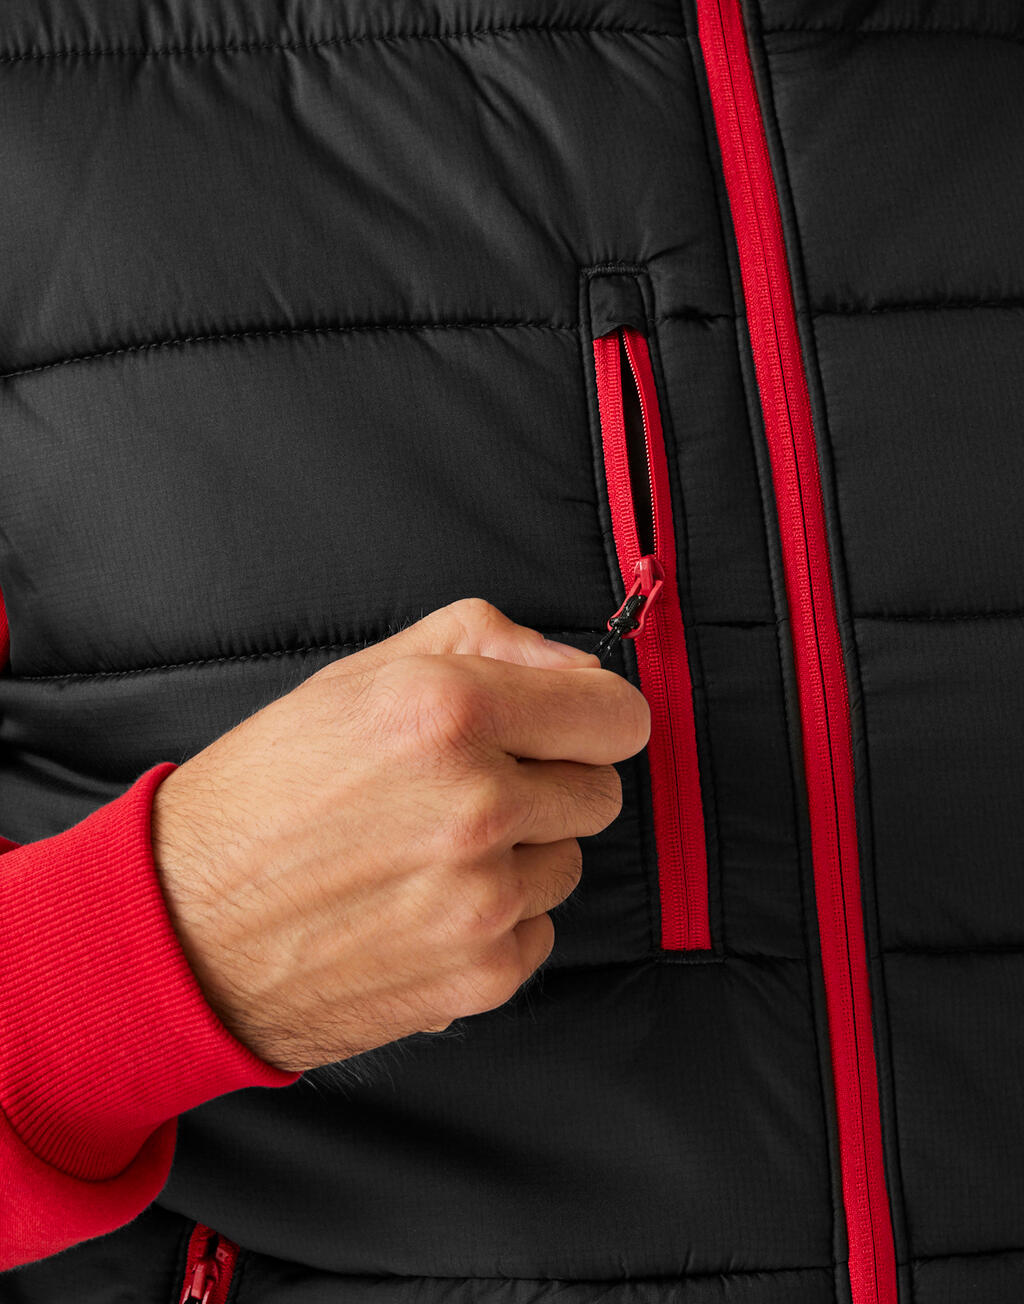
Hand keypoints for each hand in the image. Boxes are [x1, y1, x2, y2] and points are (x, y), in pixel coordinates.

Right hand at [150, 598, 650, 1070]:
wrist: (186, 929)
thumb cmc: (265, 795)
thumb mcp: (357, 679)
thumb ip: (482, 641)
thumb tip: (578, 665)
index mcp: (446, 711)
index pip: (616, 714)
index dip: (595, 718)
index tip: (572, 728)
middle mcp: (475, 804)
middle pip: (602, 791)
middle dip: (551, 783)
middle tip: (474, 789)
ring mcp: (482, 898)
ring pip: (570, 864)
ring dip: (522, 855)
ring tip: (433, 851)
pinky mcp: (481, 974)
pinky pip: (541, 929)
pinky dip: (498, 919)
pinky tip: (427, 904)